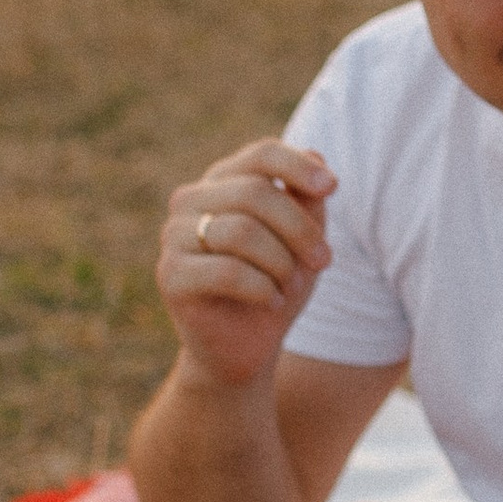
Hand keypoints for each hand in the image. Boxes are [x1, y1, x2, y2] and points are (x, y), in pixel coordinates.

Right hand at [156, 135, 335, 391]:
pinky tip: (273, 301)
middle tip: (324, 261)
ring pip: (242, 231)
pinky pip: (227, 271)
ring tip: (292, 285)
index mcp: (222, 182)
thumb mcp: (302, 239)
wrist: (245, 347)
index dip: (297, 166)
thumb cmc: (276, 284)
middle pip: (255, 194)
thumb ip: (307, 198)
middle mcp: (191, 200)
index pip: (261, 155)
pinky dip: (263, 288)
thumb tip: (316, 154)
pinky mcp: (170, 275)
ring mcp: (174, 236)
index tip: (332, 187)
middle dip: (300, 229)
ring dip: (282, 262)